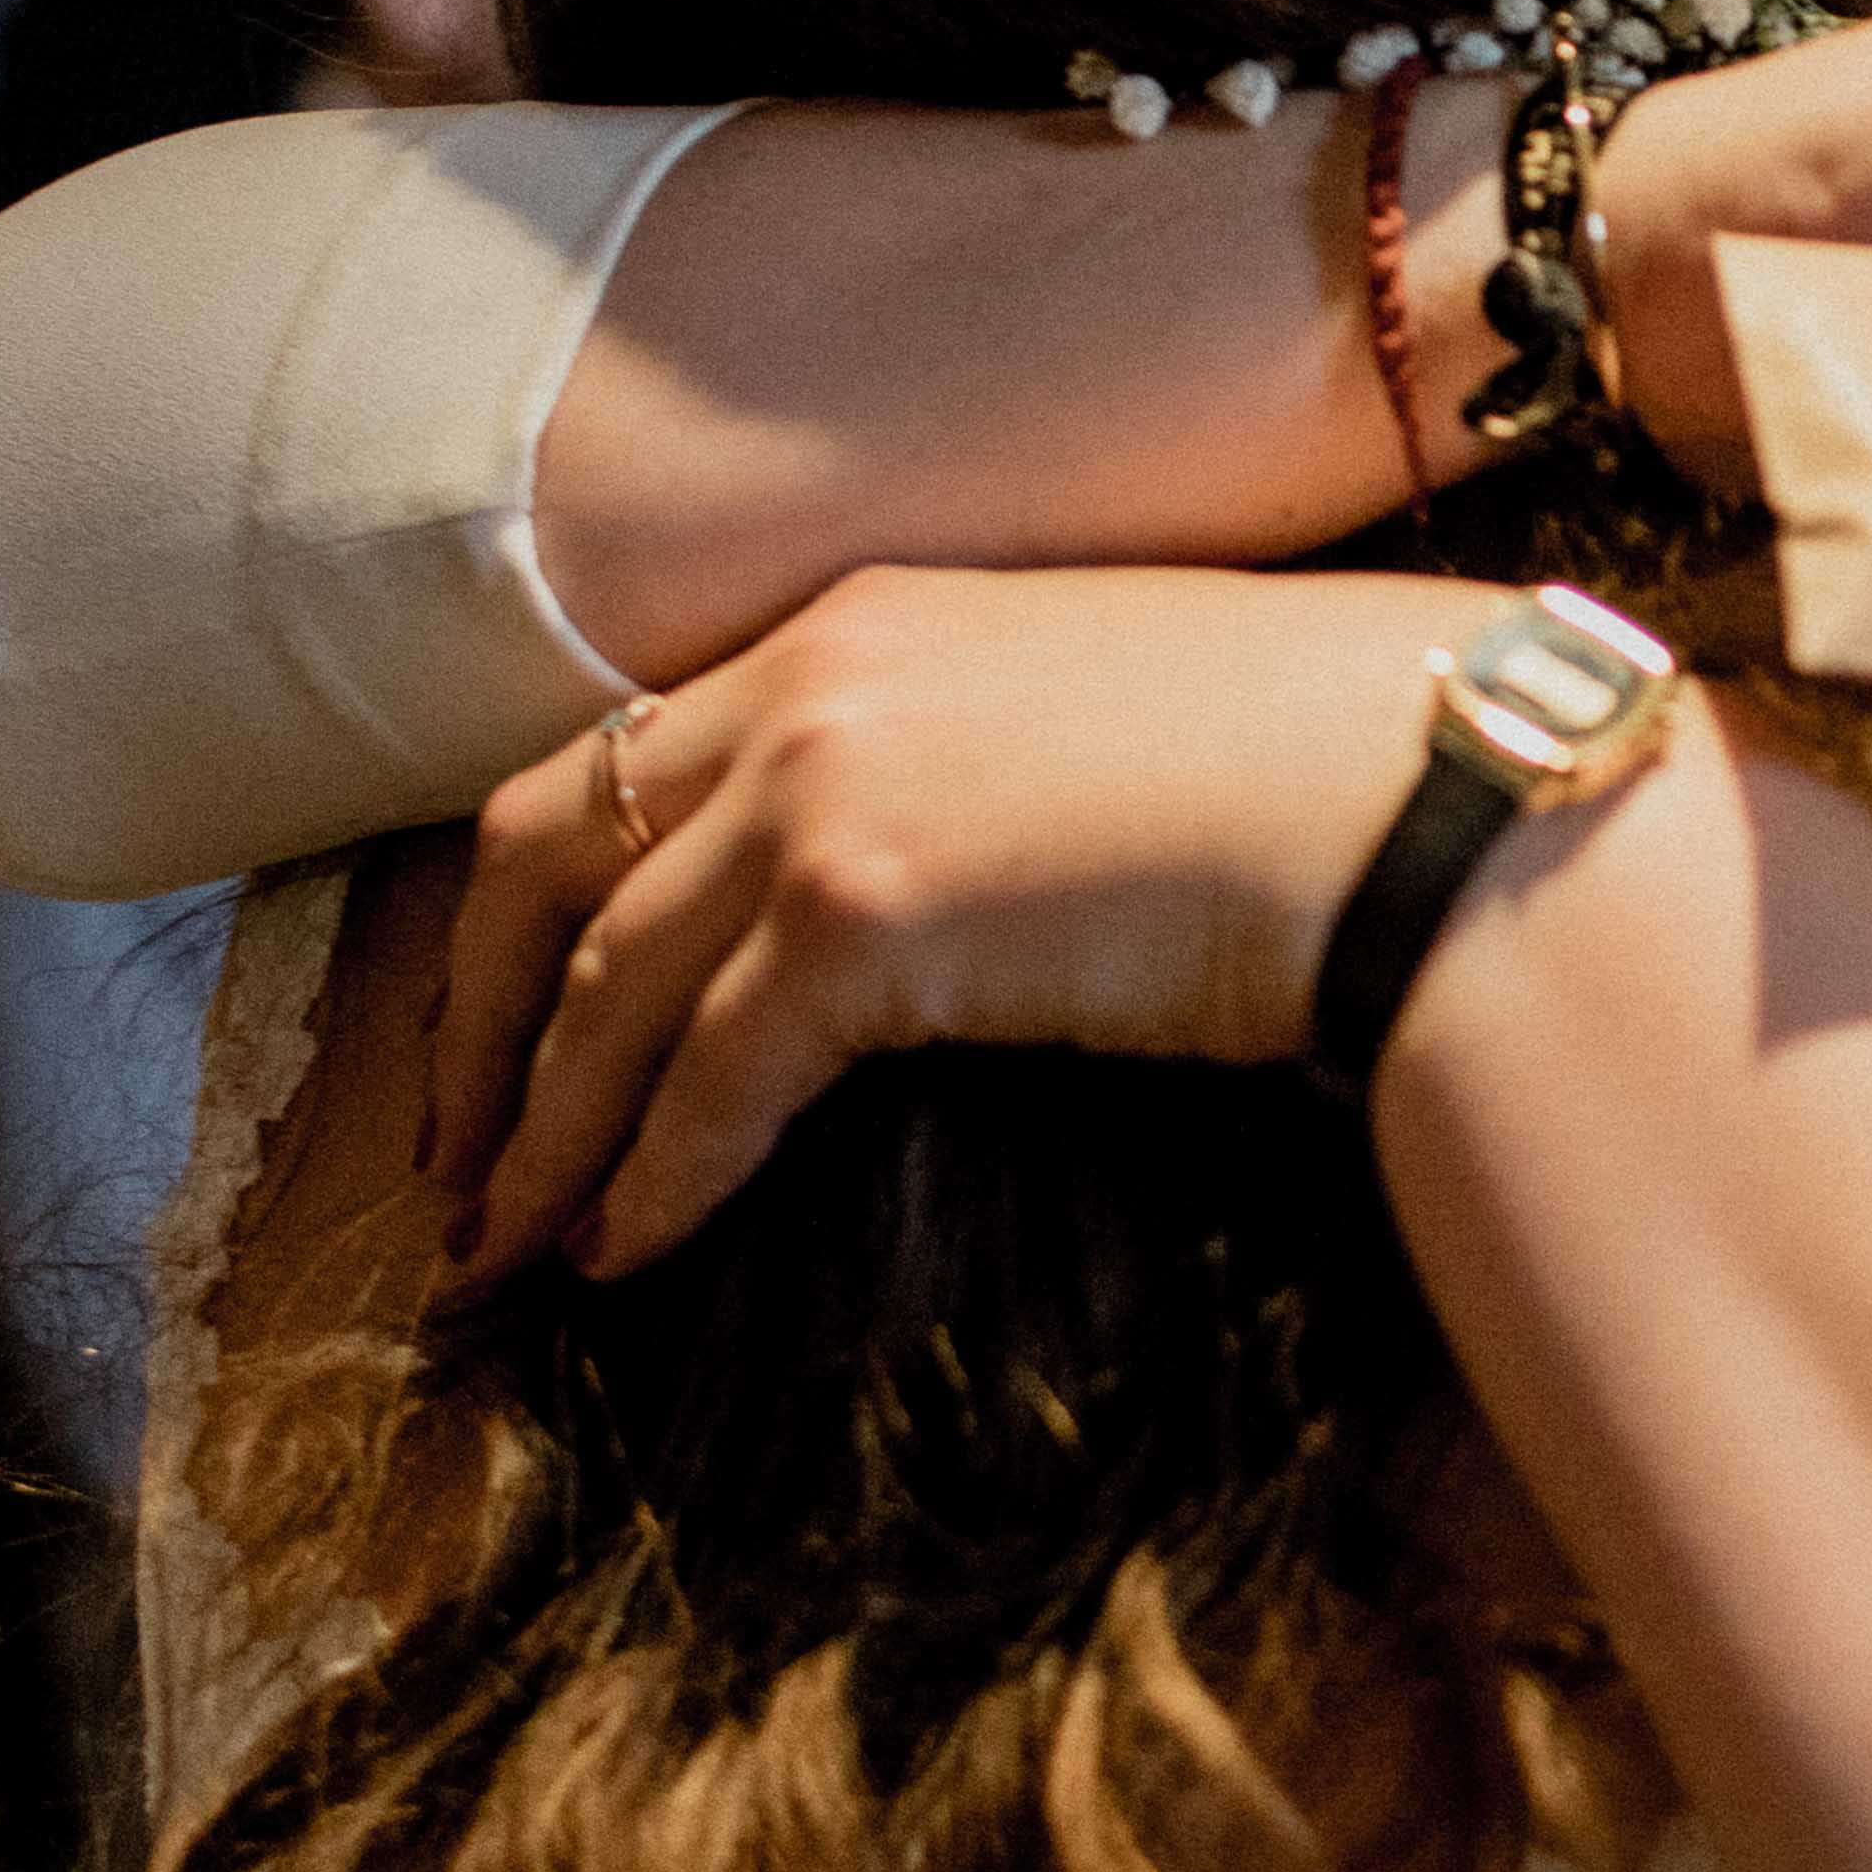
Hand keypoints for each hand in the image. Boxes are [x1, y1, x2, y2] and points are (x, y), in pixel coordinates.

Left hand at [427, 565, 1503, 1289]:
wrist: (1418, 794)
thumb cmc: (1307, 771)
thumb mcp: (1083, 721)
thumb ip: (955, 771)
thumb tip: (910, 911)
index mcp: (857, 619)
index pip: (621, 757)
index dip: (540, 901)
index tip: (511, 1012)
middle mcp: (809, 678)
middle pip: (546, 854)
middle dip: (480, 1019)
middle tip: (453, 1150)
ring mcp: (823, 786)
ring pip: (605, 986)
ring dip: (540, 1132)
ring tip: (509, 1244)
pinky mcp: (863, 914)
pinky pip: (702, 1079)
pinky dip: (650, 1177)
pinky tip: (625, 1252)